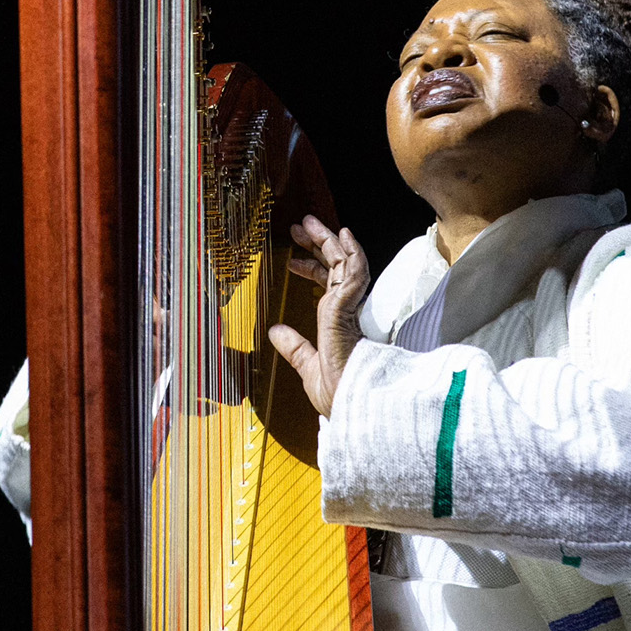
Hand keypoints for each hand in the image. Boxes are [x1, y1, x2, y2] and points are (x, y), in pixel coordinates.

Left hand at [267, 215, 369, 417]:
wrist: (354, 409)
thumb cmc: (341, 397)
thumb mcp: (309, 367)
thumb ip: (295, 347)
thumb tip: (275, 331)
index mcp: (339, 324)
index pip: (328, 287)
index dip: (311, 270)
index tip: (292, 262)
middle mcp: (349, 313)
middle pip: (336, 269)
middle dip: (318, 245)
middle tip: (300, 226)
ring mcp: (352, 310)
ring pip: (344, 264)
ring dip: (328, 240)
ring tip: (309, 221)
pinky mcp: (351, 309)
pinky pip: (355, 273)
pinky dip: (351, 253)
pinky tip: (343, 235)